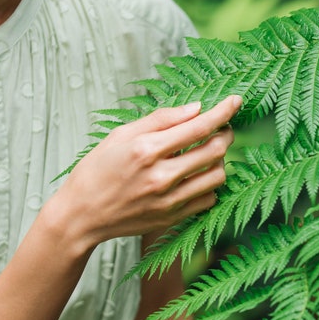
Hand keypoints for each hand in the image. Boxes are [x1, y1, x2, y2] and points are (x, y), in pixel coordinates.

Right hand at [54, 95, 239, 249]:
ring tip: (208, 153)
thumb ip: (161, 120)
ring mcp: (169, 200)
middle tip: (223, 129)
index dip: (223, 111)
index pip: (198, 126)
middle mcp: (161, 176)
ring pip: (218, 176)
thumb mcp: (121, 135)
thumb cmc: (97, 169)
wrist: (81, 214)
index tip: (237, 101)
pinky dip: (210, 185)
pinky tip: (198, 176)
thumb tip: (196, 108)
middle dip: (226, 134)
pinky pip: (208, 199)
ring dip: (220, 161)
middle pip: (215, 151)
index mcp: (146, 149)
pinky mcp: (172, 218)